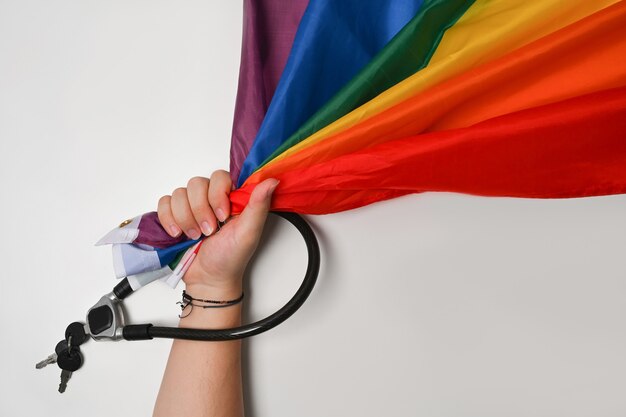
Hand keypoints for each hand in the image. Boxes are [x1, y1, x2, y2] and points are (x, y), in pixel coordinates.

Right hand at [157, 170, 278, 296]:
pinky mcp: (174, 215)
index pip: (220, 177)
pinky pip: (164, 203)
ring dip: (186, 218)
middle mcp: (211, 198)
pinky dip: (169, 219)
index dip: (217, 194)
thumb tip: (271, 181)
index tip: (223, 216)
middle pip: (196, 184)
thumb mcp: (249, 233)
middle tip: (209, 231)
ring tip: (195, 236)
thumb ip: (259, 206)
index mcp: (231, 198)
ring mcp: (191, 206)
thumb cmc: (231, 258)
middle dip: (200, 210)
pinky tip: (178, 234)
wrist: (208, 280)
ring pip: (179, 194)